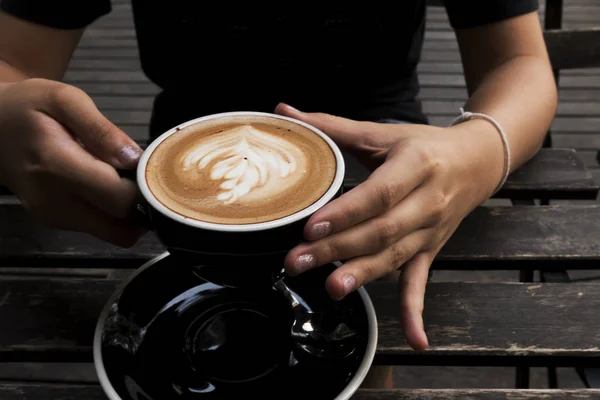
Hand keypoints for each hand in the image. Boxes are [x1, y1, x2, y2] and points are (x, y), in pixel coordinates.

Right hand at [0, 78, 145, 246]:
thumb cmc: (30, 107)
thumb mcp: (66, 100)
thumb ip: (102, 130)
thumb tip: (133, 159)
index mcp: (56, 166)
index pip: (119, 199)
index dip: (143, 187)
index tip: (145, 166)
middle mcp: (53, 201)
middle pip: (121, 227)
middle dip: (139, 204)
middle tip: (137, 174)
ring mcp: (52, 217)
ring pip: (113, 233)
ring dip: (126, 211)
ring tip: (117, 177)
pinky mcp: (54, 223)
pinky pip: (100, 228)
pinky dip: (111, 213)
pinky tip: (103, 185)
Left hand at [275, 103, 502, 350]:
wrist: (475, 162)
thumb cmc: (423, 146)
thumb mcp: (382, 132)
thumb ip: (332, 126)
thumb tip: (284, 112)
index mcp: (415, 166)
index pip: (378, 194)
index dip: (346, 212)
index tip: (312, 227)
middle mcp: (426, 202)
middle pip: (380, 231)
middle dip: (337, 249)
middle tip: (298, 262)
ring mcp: (430, 231)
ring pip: (394, 257)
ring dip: (363, 275)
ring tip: (333, 289)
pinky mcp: (431, 250)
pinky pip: (422, 282)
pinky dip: (417, 311)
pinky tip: (415, 339)